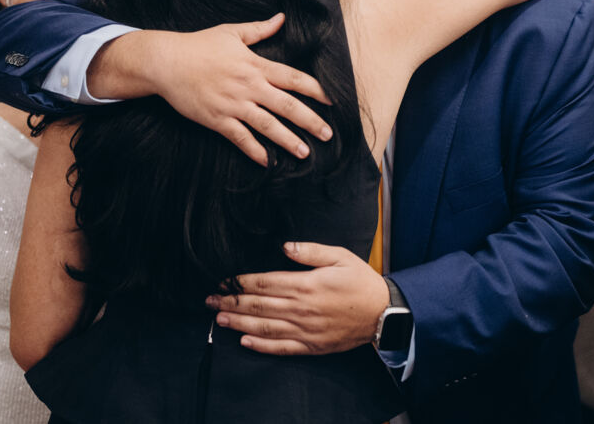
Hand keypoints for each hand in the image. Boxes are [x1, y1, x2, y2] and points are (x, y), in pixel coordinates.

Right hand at [89, 14, 332, 165]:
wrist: (166, 62)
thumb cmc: (199, 45)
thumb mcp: (231, 32)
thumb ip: (259, 29)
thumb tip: (282, 18)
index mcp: (255, 65)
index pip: (293, 78)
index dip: (315, 89)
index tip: (332, 100)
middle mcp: (249, 86)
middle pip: (287, 105)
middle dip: (309, 121)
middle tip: (328, 134)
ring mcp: (233, 105)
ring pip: (267, 125)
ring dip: (288, 140)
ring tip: (305, 152)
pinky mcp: (217, 119)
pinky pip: (240, 138)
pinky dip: (254, 151)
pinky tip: (267, 161)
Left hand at [205, 242, 388, 355]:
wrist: (383, 314)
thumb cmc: (361, 282)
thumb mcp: (340, 256)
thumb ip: (311, 251)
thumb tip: (284, 246)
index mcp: (306, 285)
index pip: (264, 283)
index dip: (240, 282)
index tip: (224, 281)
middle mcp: (301, 309)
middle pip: (258, 305)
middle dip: (231, 302)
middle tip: (210, 300)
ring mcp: (305, 329)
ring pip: (264, 327)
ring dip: (239, 323)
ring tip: (219, 318)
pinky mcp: (311, 345)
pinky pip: (281, 347)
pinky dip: (261, 346)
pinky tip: (245, 341)